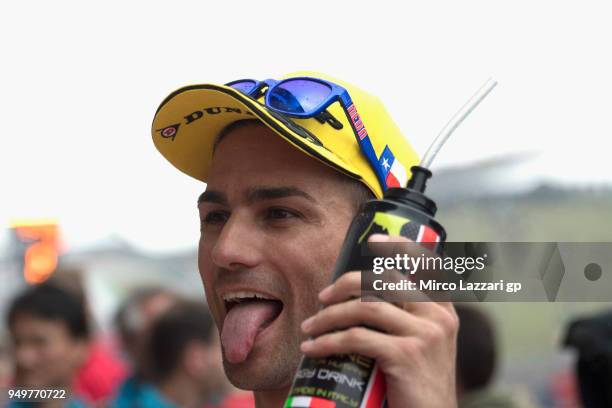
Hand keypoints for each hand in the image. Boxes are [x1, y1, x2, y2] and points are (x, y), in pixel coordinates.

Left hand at [300, 234, 458, 407]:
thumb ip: (406, 319)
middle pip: (385, 280)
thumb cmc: (418, 384)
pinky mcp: (406, 355)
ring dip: (329, 317)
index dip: (400, 246)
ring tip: (309, 328)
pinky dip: (328, 341)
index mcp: (443, 310)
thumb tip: (362, 298)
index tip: (373, 239)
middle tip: (322, 298)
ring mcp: (424, 335)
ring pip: (365, 308)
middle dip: (346, 284)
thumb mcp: (423, 345)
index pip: (426, 265)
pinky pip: (357, 338)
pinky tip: (312, 348)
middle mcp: (438, 316)